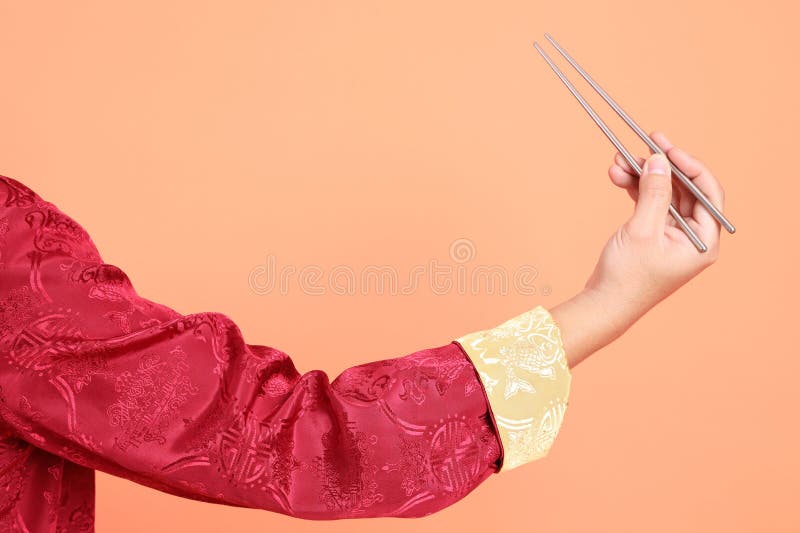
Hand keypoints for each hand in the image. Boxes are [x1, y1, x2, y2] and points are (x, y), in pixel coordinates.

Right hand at [586, 130, 725, 325]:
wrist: (604, 304)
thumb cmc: (627, 278)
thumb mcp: (642, 230)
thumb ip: (654, 193)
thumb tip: (659, 160)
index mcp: (703, 241)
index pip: (707, 193)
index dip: (689, 167)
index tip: (668, 150)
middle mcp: (692, 237)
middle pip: (683, 190)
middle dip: (660, 168)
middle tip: (646, 143)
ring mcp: (672, 236)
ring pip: (662, 194)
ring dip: (642, 176)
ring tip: (619, 161)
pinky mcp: (652, 236)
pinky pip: (648, 204)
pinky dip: (635, 190)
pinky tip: (618, 176)